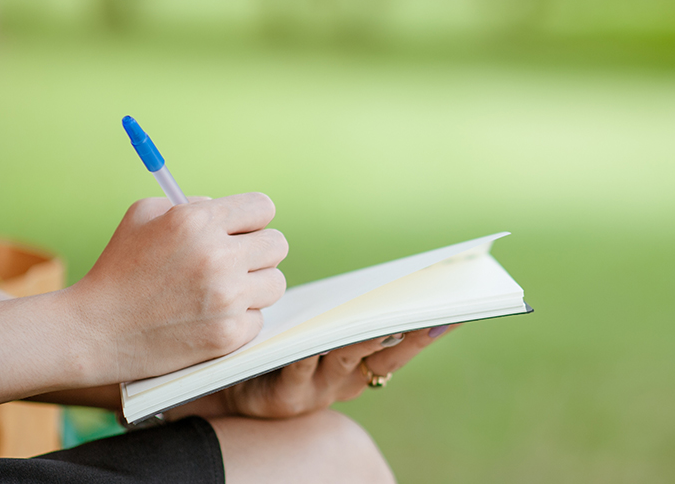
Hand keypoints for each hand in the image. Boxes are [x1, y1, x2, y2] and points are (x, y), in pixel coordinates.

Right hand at [64, 194, 286, 385]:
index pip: (263, 207)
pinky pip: (258, 318)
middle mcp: (217, 256)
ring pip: (275, 283)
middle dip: (258, 252)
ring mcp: (226, 298)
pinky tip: (209, 318)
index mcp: (197, 220)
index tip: (241, 231)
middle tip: (235, 263)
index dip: (252, 219)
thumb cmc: (117, 269)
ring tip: (223, 292)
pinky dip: (239, 319)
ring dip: (254, 286)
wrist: (93, 330)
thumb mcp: (143, 216)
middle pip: (278, 244)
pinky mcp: (228, 334)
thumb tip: (229, 209)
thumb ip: (192, 204)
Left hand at [172, 325, 457, 420]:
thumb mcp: (316, 324)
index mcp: (360, 364)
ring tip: (376, 322)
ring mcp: (316, 393)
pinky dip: (309, 352)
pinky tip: (315, 334)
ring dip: (360, 341)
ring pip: (343, 361)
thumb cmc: (277, 345)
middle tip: (422, 310)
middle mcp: (345, 382)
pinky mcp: (282, 399)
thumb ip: (346, 307)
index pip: (404, 346)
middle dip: (402, 332)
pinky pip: (298, 370)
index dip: (429, 330)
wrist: (221, 380)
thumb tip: (389, 275)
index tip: (454, 309)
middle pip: (381, 355)